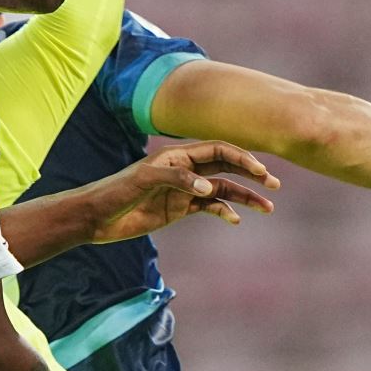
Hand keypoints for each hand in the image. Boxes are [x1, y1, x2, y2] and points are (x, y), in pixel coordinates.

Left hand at [91, 140, 278, 243]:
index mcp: (177, 155)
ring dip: (245, 197)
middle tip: (273, 184)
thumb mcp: (144, 181)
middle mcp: (185, 169)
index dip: (241, 157)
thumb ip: (178, 180)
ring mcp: (184, 190)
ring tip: (267, 207)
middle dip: (251, 173)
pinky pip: (209, 208)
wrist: (97, 217)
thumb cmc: (116, 192)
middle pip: (226, 166)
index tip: (260, 170)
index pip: (217, 150)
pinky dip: (225, 212)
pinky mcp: (178, 209)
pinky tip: (235, 220)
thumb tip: (209, 189)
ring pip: (222, 190)